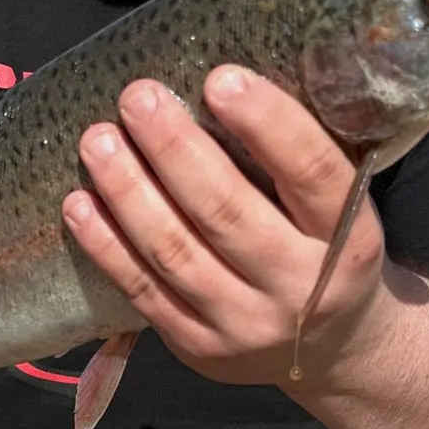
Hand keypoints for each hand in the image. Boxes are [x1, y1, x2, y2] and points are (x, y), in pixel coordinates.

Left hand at [62, 66, 388, 389]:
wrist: (337, 351)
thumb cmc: (328, 252)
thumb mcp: (342, 211)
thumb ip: (298, 162)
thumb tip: (221, 79)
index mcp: (350, 241)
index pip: (313, 175)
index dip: (268, 124)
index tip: (221, 77)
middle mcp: (300, 289)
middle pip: (227, 213)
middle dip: (175, 150)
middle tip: (137, 97)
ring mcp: (246, 325)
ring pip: (175, 254)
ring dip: (128, 192)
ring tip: (97, 141)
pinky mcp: (200, 350)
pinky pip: (144, 293)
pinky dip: (106, 247)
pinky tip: (79, 204)